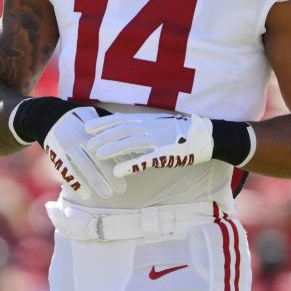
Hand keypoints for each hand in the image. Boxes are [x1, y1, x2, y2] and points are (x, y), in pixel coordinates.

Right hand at [42, 106, 139, 199]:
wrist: (48, 115)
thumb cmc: (77, 118)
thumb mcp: (93, 116)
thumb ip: (109, 127)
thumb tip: (129, 139)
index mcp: (91, 128)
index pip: (107, 145)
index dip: (119, 159)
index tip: (130, 172)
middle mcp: (79, 136)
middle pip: (98, 158)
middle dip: (110, 175)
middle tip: (122, 189)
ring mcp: (66, 146)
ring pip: (83, 166)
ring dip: (96, 182)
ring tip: (107, 194)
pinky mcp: (56, 154)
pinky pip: (67, 170)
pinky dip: (77, 183)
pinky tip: (86, 194)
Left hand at [85, 112, 214, 178]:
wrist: (203, 136)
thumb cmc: (180, 131)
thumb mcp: (159, 122)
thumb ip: (142, 125)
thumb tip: (124, 127)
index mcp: (148, 119)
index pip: (121, 119)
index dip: (103, 123)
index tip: (87, 126)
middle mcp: (150, 126)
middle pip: (122, 130)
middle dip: (104, 136)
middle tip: (88, 143)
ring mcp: (157, 139)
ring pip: (130, 142)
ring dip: (113, 148)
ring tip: (98, 155)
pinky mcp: (164, 154)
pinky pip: (144, 159)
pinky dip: (130, 165)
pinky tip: (117, 172)